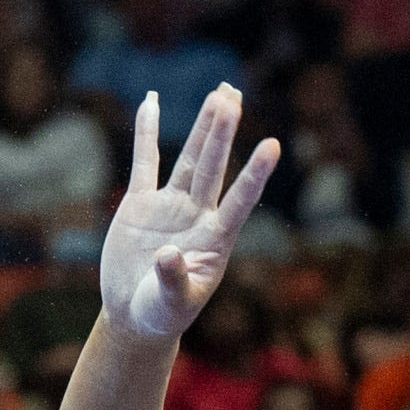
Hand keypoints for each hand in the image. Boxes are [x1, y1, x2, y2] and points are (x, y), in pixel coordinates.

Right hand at [98, 86, 278, 340]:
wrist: (136, 315)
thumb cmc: (162, 314)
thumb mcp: (171, 304)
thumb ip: (174, 280)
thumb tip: (169, 254)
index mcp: (216, 239)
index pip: (240, 200)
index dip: (254, 174)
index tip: (273, 145)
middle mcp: (199, 215)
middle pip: (213, 167)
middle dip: (223, 132)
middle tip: (233, 95)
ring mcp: (171, 206)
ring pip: (189, 159)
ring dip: (204, 128)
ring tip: (220, 94)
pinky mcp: (141, 204)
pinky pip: (144, 161)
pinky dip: (146, 133)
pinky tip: (151, 103)